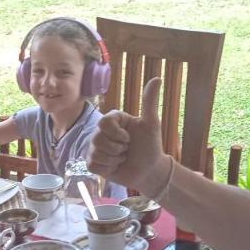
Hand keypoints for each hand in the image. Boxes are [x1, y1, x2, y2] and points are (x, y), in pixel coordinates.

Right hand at [87, 77, 167, 192]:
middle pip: (97, 139)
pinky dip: (107, 168)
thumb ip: (150, 102)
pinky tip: (115, 167)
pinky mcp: (93, 163)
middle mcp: (101, 132)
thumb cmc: (150, 146)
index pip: (103, 123)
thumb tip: (157, 79)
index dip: (116, 134)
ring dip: (114, 160)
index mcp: (113, 120)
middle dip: (117, 148)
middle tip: (127, 150)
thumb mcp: (151, 124)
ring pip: (95, 153)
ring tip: (122, 158)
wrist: (149, 170)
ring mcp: (95, 147)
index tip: (128, 138)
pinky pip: (93, 165)